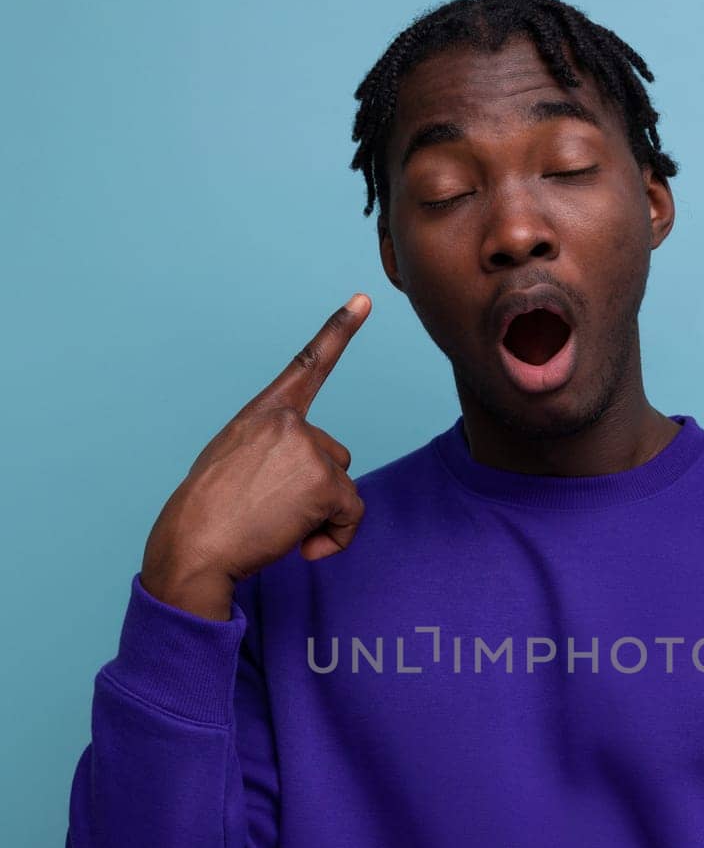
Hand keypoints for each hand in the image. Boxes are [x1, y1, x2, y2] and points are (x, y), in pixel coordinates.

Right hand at [140, 294, 371, 617]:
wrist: (195, 547)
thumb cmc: (208, 515)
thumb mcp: (233, 463)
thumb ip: (272, 453)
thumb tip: (312, 480)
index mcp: (262, 412)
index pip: (307, 364)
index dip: (338, 331)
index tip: (363, 300)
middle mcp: (287, 421)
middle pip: (335, 456)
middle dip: (316, 489)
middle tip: (272, 511)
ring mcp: (307, 447)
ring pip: (343, 486)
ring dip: (323, 515)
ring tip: (278, 526)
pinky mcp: (324, 481)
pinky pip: (352, 513)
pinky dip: (337, 537)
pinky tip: (304, 547)